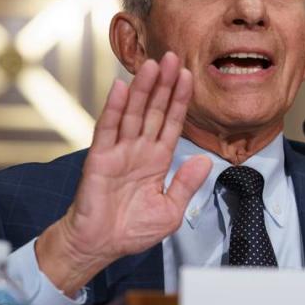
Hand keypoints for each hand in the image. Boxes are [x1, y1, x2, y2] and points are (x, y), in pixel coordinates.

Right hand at [36, 51, 211, 295]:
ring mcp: (119, 151)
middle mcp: (139, 150)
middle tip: (173, 57)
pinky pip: (107, 128)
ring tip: (153, 64)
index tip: (189, 76)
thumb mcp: (170, 211)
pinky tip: (122, 88)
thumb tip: (205, 161)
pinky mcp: (99, 158)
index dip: (180, 100)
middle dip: (164, 84)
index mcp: (157, 160)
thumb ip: (186, 185)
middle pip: (154, 110)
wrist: (99, 246)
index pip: (172, 123)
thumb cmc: (131, 231)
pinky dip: (114, 108)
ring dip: (143, 88)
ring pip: (133, 113)